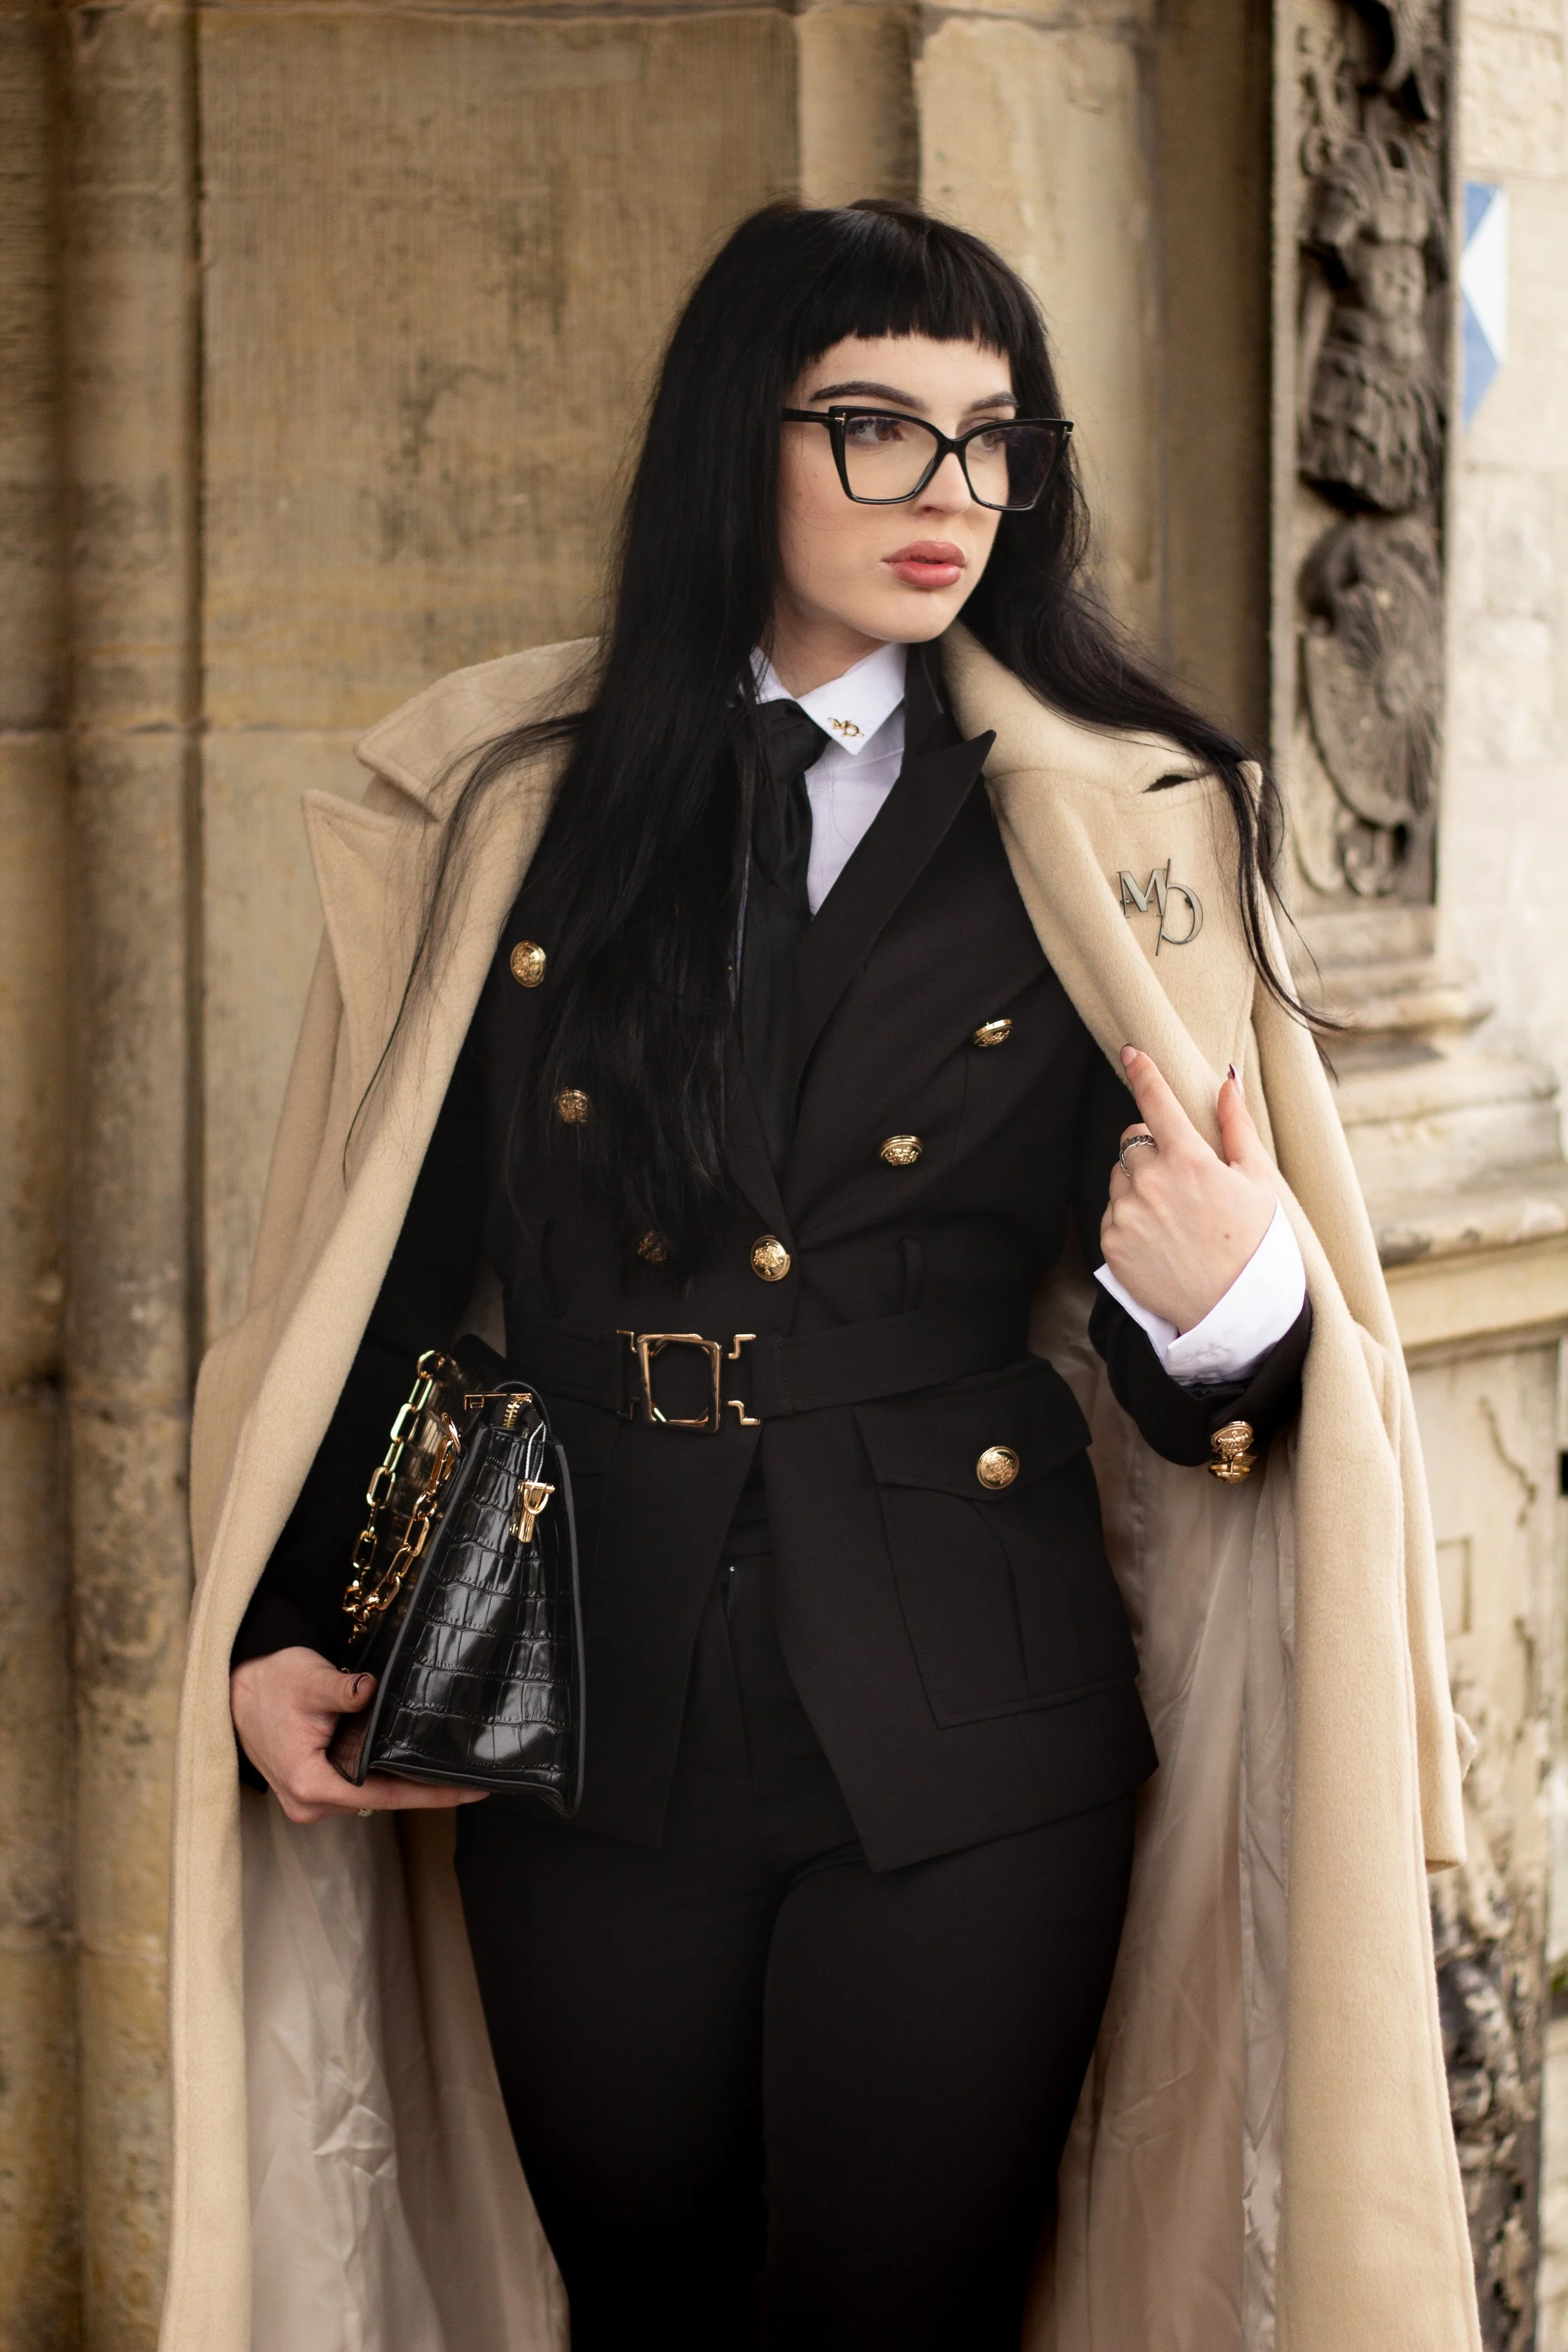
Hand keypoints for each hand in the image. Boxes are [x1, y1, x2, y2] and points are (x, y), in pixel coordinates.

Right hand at [230, 1646, 488, 1825]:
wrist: (233, 1688)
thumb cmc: (270, 1683)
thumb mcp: (310, 1680)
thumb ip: (344, 1690)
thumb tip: (373, 1689)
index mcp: (310, 1784)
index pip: (385, 1796)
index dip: (432, 1794)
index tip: (471, 1791)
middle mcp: (309, 1803)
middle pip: (380, 1800)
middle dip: (424, 1789)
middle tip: (472, 1778)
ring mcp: (307, 1801)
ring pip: (368, 1795)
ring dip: (401, 1781)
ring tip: (447, 1769)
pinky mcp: (309, 1789)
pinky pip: (355, 1787)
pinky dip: (380, 1775)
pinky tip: (408, 1762)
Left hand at [1100, 1047, 1275, 1333]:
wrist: (1232, 1309)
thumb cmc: (1252, 1242)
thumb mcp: (1257, 1181)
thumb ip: (1237, 1127)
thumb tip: (1227, 1081)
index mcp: (1188, 1160)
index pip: (1156, 1102)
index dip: (1143, 1072)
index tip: (1131, 1053)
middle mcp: (1150, 1182)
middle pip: (1132, 1141)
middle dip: (1150, 1150)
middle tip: (1180, 1178)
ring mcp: (1126, 1213)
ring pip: (1118, 1177)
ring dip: (1137, 1184)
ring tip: (1171, 1215)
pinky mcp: (1110, 1242)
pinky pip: (1110, 1212)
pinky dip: (1128, 1217)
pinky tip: (1157, 1237)